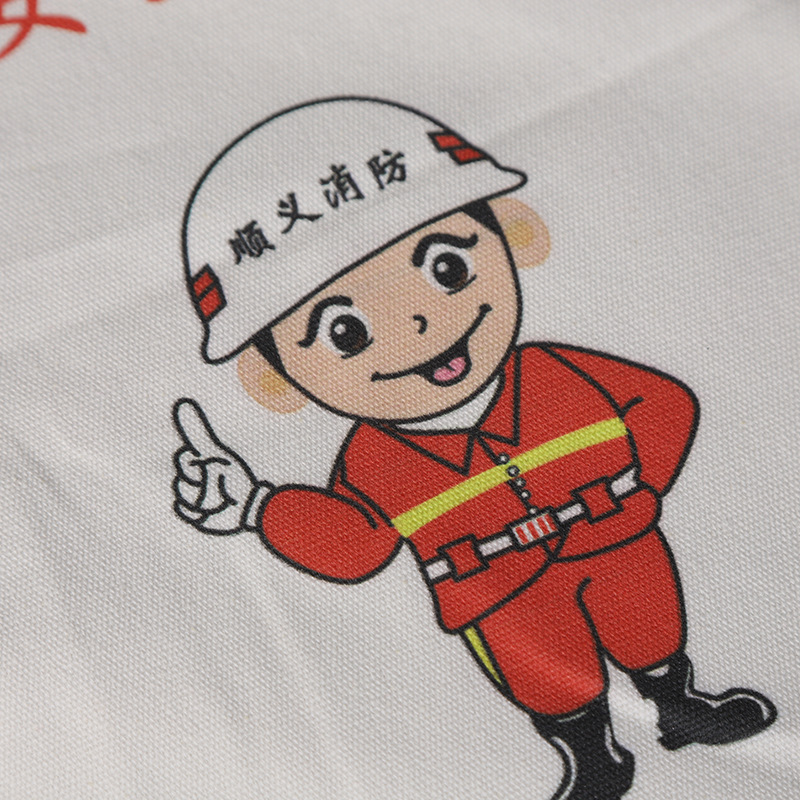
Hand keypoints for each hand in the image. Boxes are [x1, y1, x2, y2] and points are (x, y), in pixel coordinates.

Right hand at [172, 398, 267, 533]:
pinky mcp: (195, 518)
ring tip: (222, 498)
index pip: (184, 459)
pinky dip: (201, 511)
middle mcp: (191, 482)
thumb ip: (197, 432)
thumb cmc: (235, 478)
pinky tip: (216, 508)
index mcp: (196, 464)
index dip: (199, 462)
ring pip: (184, 496)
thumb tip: (183, 403)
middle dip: (204, 481)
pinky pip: (186, 511)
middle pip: (182, 479)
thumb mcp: (216, 453)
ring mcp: (192, 500)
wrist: (249, 505)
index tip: (213, 465)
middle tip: (220, 484)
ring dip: (206, 497)